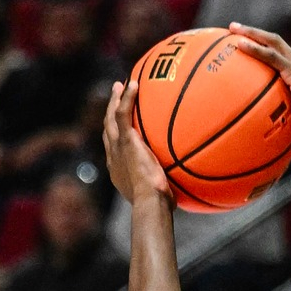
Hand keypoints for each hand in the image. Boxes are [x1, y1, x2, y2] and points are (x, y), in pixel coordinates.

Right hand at [103, 79, 174, 206]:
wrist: (149, 203)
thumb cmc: (158, 207)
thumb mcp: (161, 197)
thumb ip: (166, 190)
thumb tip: (182, 192)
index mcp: (118, 169)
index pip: (114, 149)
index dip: (116, 136)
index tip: (122, 128)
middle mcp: (113, 157)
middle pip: (108, 130)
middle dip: (110, 113)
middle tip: (116, 98)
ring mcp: (117, 148)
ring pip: (112, 118)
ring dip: (116, 100)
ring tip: (122, 85)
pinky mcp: (125, 141)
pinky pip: (123, 113)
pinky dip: (127, 97)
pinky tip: (133, 83)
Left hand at [222, 25, 290, 146]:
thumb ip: (286, 118)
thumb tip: (271, 131)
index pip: (279, 53)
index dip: (263, 45)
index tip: (244, 42)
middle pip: (273, 41)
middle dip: (253, 32)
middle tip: (233, 28)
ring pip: (271, 42)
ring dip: (250, 33)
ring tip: (232, 29)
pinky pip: (271, 56)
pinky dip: (254, 49)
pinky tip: (239, 45)